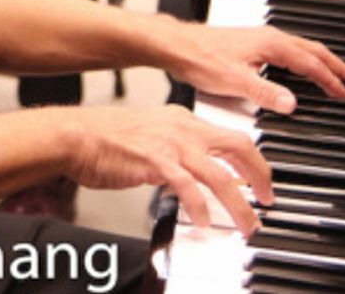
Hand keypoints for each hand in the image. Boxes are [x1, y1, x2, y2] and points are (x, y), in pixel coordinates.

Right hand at [62, 104, 269, 236]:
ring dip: (239, 204)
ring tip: (246, 223)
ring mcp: (170, 144)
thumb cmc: (106, 139)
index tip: (259, 181)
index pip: (231, 136)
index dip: (252, 161)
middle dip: (261, 176)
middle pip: (238, 147)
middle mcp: (183, 128)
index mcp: (183, 120)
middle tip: (267, 200)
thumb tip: (192, 175)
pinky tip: (202, 221)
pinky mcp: (156, 161)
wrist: (77, 135)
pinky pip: (188, 187)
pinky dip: (200, 207)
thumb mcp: (152, 137)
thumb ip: (176, 152)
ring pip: (220, 175)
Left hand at [167, 19, 344, 112]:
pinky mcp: (251, 45)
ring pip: (300, 49)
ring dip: (318, 62)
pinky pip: (287, 51)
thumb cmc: (200, 58)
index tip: (344, 93)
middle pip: (311, 50)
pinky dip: (301, 61)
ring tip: (331, 74)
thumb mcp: (236, 81)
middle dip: (333, 65)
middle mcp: (268, 38)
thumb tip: (291, 103)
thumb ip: (266, 93)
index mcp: (271, 44)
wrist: (177, 47)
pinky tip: (296, 71)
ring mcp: (260, 40)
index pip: (311, 63)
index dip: (330, 79)